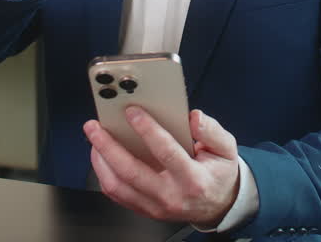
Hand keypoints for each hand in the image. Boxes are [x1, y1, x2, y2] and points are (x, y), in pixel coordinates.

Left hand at [85, 108, 239, 227]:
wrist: (219, 205)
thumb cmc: (218, 174)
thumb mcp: (226, 149)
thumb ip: (212, 131)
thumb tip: (193, 117)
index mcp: (193, 179)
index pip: (166, 153)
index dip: (147, 130)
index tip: (132, 112)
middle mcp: (171, 195)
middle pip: (131, 171)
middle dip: (108, 146)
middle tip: (95, 126)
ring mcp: (155, 206)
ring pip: (117, 186)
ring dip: (100, 160)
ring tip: (94, 138)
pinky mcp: (145, 209)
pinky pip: (117, 194)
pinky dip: (104, 174)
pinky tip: (101, 155)